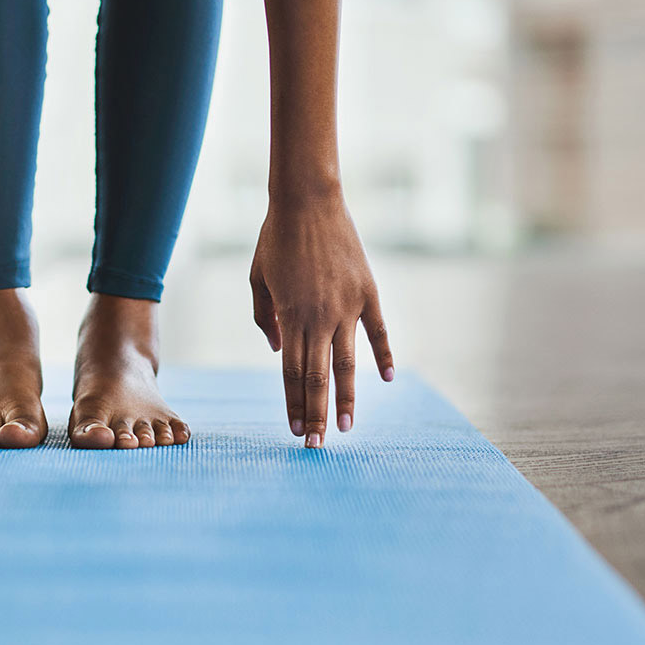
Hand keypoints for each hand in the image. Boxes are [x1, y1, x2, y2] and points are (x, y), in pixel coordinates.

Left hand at [249, 191, 393, 447]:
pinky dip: (384, 356)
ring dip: (345, 398)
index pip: (291, 373)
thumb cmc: (276, 239)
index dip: (292, 404)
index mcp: (290, 317)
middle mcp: (319, 318)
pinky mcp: (368, 292)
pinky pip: (379, 332)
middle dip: (314, 414)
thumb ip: (265, 318)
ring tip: (345, 427)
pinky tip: (387, 380)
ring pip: (347, 364)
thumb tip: (277, 350)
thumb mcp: (258, 279)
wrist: (308, 201)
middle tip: (315, 444)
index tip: (293, 430)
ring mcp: (347, 307)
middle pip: (317, 378)